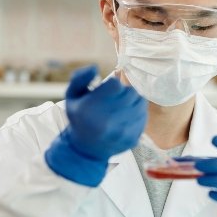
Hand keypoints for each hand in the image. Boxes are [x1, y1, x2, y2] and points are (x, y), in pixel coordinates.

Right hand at [45, 65, 146, 186]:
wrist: (86, 150)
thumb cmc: (80, 118)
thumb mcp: (72, 96)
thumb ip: (80, 77)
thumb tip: (95, 67)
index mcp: (90, 109)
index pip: (115, 84)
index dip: (113, 84)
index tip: (109, 89)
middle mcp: (107, 121)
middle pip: (130, 92)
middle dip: (124, 91)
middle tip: (116, 97)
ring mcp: (121, 132)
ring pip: (140, 102)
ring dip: (133, 100)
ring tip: (122, 105)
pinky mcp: (132, 138)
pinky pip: (144, 116)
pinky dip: (138, 113)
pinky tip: (127, 116)